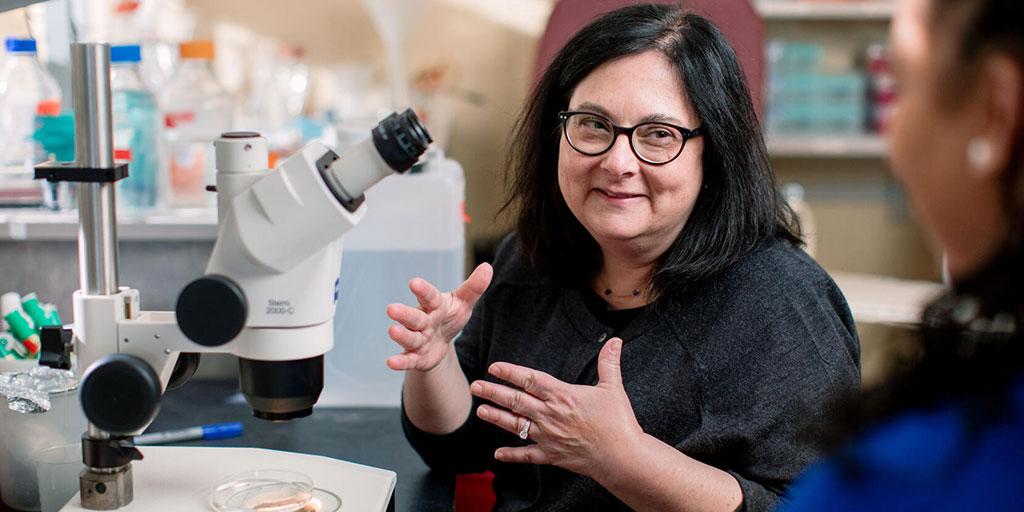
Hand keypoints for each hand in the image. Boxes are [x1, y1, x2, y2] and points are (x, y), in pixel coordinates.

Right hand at [385, 263, 492, 371]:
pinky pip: (408, 360)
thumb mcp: (463, 303)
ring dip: (401, 335)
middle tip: (391, 309)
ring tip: (392, 331)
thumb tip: (487, 267)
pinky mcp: (417, 357)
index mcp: (435, 306)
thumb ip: (474, 287)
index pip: (430, 297)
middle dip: (404, 314)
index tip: (413, 282)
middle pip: (414, 318)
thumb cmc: (449, 316)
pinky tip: (390, 362)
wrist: (440, 342)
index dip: (423, 291)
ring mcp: (418, 340)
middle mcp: (423, 322)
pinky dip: (400, 361)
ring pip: (410, 338)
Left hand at [470, 338, 643, 477]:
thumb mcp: (613, 388)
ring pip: (516, 425)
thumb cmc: (618, 422)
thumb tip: (614, 340)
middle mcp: (550, 415)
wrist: (622, 457)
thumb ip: (609, 363)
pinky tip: (497, 454)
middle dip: (494, 392)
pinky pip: (527, 455)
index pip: (530, 380)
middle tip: (476, 386)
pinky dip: (512, 455)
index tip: (494, 367)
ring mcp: (548, 437)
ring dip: (497, 417)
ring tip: (481, 411)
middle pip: (516, 401)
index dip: (510, 372)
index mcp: (562, 396)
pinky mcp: (552, 456)